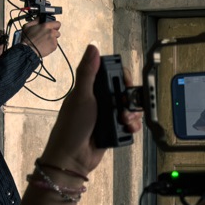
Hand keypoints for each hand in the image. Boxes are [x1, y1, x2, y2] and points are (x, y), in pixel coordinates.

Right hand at [21, 19, 61, 57]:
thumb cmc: (27, 39)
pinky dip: (51, 45)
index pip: (57, 23)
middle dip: (53, 33)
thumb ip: (35, 21)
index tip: (52, 27)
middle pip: (57, 32)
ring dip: (52, 39)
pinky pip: (54, 44)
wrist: (28, 50)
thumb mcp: (28, 26)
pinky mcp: (54, 46)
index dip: (55, 25)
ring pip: (55, 38)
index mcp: (46, 26)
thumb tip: (40, 17)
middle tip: (46, 35)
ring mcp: (53, 39)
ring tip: (44, 41)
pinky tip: (44, 45)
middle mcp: (51, 32)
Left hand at [39, 44, 141, 177]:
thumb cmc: (72, 126)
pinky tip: (128, 128)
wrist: (73, 157)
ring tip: (125, 120)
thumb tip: (93, 46)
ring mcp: (107, 117)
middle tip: (125, 106)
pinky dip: (132, 126)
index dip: (123, 78)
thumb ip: (88, 72)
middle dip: (131, 99)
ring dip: (132, 114)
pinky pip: (130, 125)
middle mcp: (100, 101)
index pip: (113, 76)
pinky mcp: (114, 131)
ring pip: (130, 109)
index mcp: (91, 89)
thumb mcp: (81, 96)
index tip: (126, 84)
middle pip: (125, 93)